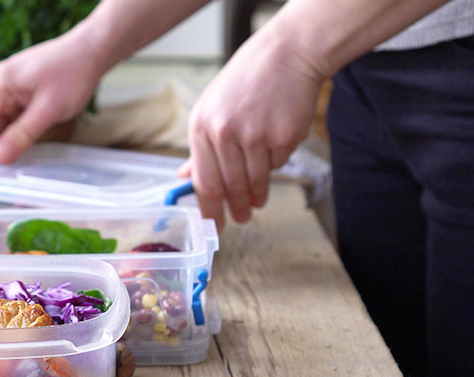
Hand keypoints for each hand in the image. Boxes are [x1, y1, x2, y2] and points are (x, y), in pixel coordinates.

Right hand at [0, 33, 105, 162]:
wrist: (90, 50)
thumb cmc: (73, 74)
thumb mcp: (50, 109)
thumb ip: (23, 134)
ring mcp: (6, 91)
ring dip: (1, 148)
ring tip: (7, 176)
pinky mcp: (18, 96)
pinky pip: (9, 122)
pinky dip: (13, 138)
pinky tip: (19, 155)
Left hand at [180, 31, 323, 226]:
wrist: (287, 55)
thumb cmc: (246, 82)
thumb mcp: (212, 109)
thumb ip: (201, 147)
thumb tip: (186, 177)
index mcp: (201, 127)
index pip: (203, 182)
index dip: (210, 210)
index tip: (215, 225)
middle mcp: (225, 133)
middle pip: (230, 187)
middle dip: (236, 208)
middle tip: (241, 218)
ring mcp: (255, 135)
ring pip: (256, 180)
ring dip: (258, 193)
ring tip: (258, 198)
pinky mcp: (283, 136)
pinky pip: (278, 164)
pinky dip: (276, 161)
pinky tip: (275, 142)